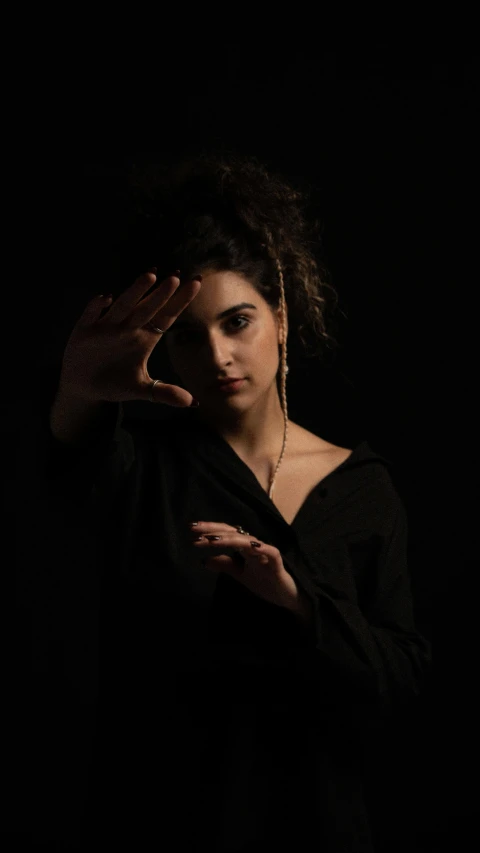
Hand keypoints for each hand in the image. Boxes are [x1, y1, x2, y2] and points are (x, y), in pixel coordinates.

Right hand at [58, 270, 202, 406]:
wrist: (85, 387)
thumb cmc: (116, 382)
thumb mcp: (141, 389)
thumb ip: (164, 393)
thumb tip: (192, 403)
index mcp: (145, 337)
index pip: (166, 316)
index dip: (180, 301)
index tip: (196, 282)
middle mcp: (128, 327)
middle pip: (147, 308)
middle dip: (161, 294)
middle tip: (175, 277)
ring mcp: (106, 327)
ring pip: (123, 306)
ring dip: (135, 292)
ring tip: (150, 276)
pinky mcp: (84, 331)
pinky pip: (91, 316)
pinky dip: (96, 307)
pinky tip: (106, 298)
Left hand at [189, 521, 312, 620]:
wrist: (286, 597)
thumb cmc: (265, 582)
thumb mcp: (239, 574)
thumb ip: (224, 565)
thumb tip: (203, 560)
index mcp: (244, 547)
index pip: (225, 534)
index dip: (210, 531)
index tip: (191, 531)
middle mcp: (254, 545)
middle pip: (232, 533)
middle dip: (213, 530)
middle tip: (193, 529)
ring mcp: (265, 552)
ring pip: (246, 541)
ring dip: (229, 539)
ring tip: (212, 540)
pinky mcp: (277, 562)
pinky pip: (269, 552)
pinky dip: (261, 548)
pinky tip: (251, 545)